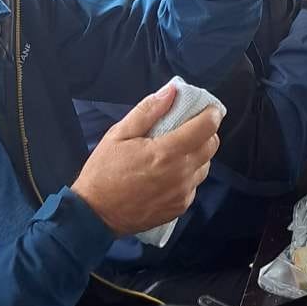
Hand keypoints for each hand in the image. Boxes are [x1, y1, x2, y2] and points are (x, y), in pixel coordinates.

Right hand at [73, 83, 221, 234]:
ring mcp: (182, 193)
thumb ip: (148, 111)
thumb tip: (172, 91)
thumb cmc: (104, 171)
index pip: (206, 127)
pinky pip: (194, 184)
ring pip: (205, 165)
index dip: (211, 114)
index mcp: (167, 152)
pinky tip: (170, 172)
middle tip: (189, 127)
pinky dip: (188, 174)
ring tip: (177, 151)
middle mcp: (181, 174)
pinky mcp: (180, 207)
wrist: (94, 214)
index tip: (209, 108)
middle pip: (211, 145)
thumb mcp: (119, 134)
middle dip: (206, 132)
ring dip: (197, 154)